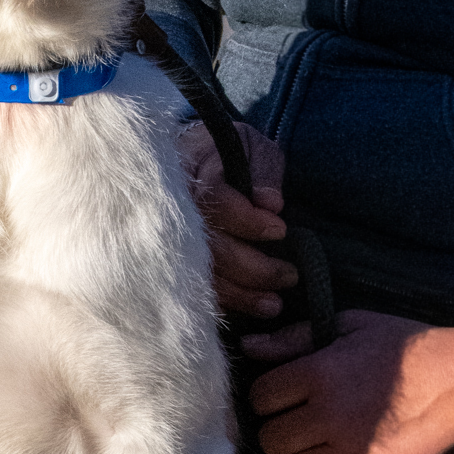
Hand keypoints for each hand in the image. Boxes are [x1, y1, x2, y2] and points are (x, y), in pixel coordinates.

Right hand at [178, 121, 296, 316]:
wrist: (186, 158)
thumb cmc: (225, 151)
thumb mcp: (251, 145)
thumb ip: (263, 170)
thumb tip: (271, 203)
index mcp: (190, 168)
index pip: (215, 200)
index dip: (247, 220)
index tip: (280, 229)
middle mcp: (171, 205)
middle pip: (208, 246)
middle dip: (253, 267)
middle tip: (289, 274)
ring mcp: (164, 233)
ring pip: (199, 273)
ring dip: (239, 294)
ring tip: (273, 303)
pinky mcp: (166, 257)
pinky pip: (188, 287)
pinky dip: (218, 302)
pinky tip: (245, 307)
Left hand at [244, 310, 453, 453]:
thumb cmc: (406, 347)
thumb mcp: (350, 326)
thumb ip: (295, 338)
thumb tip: (249, 346)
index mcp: (317, 374)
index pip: (259, 399)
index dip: (268, 397)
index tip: (283, 395)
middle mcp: (328, 416)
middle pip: (271, 440)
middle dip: (281, 429)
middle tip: (301, 420)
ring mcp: (351, 452)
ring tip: (325, 441)